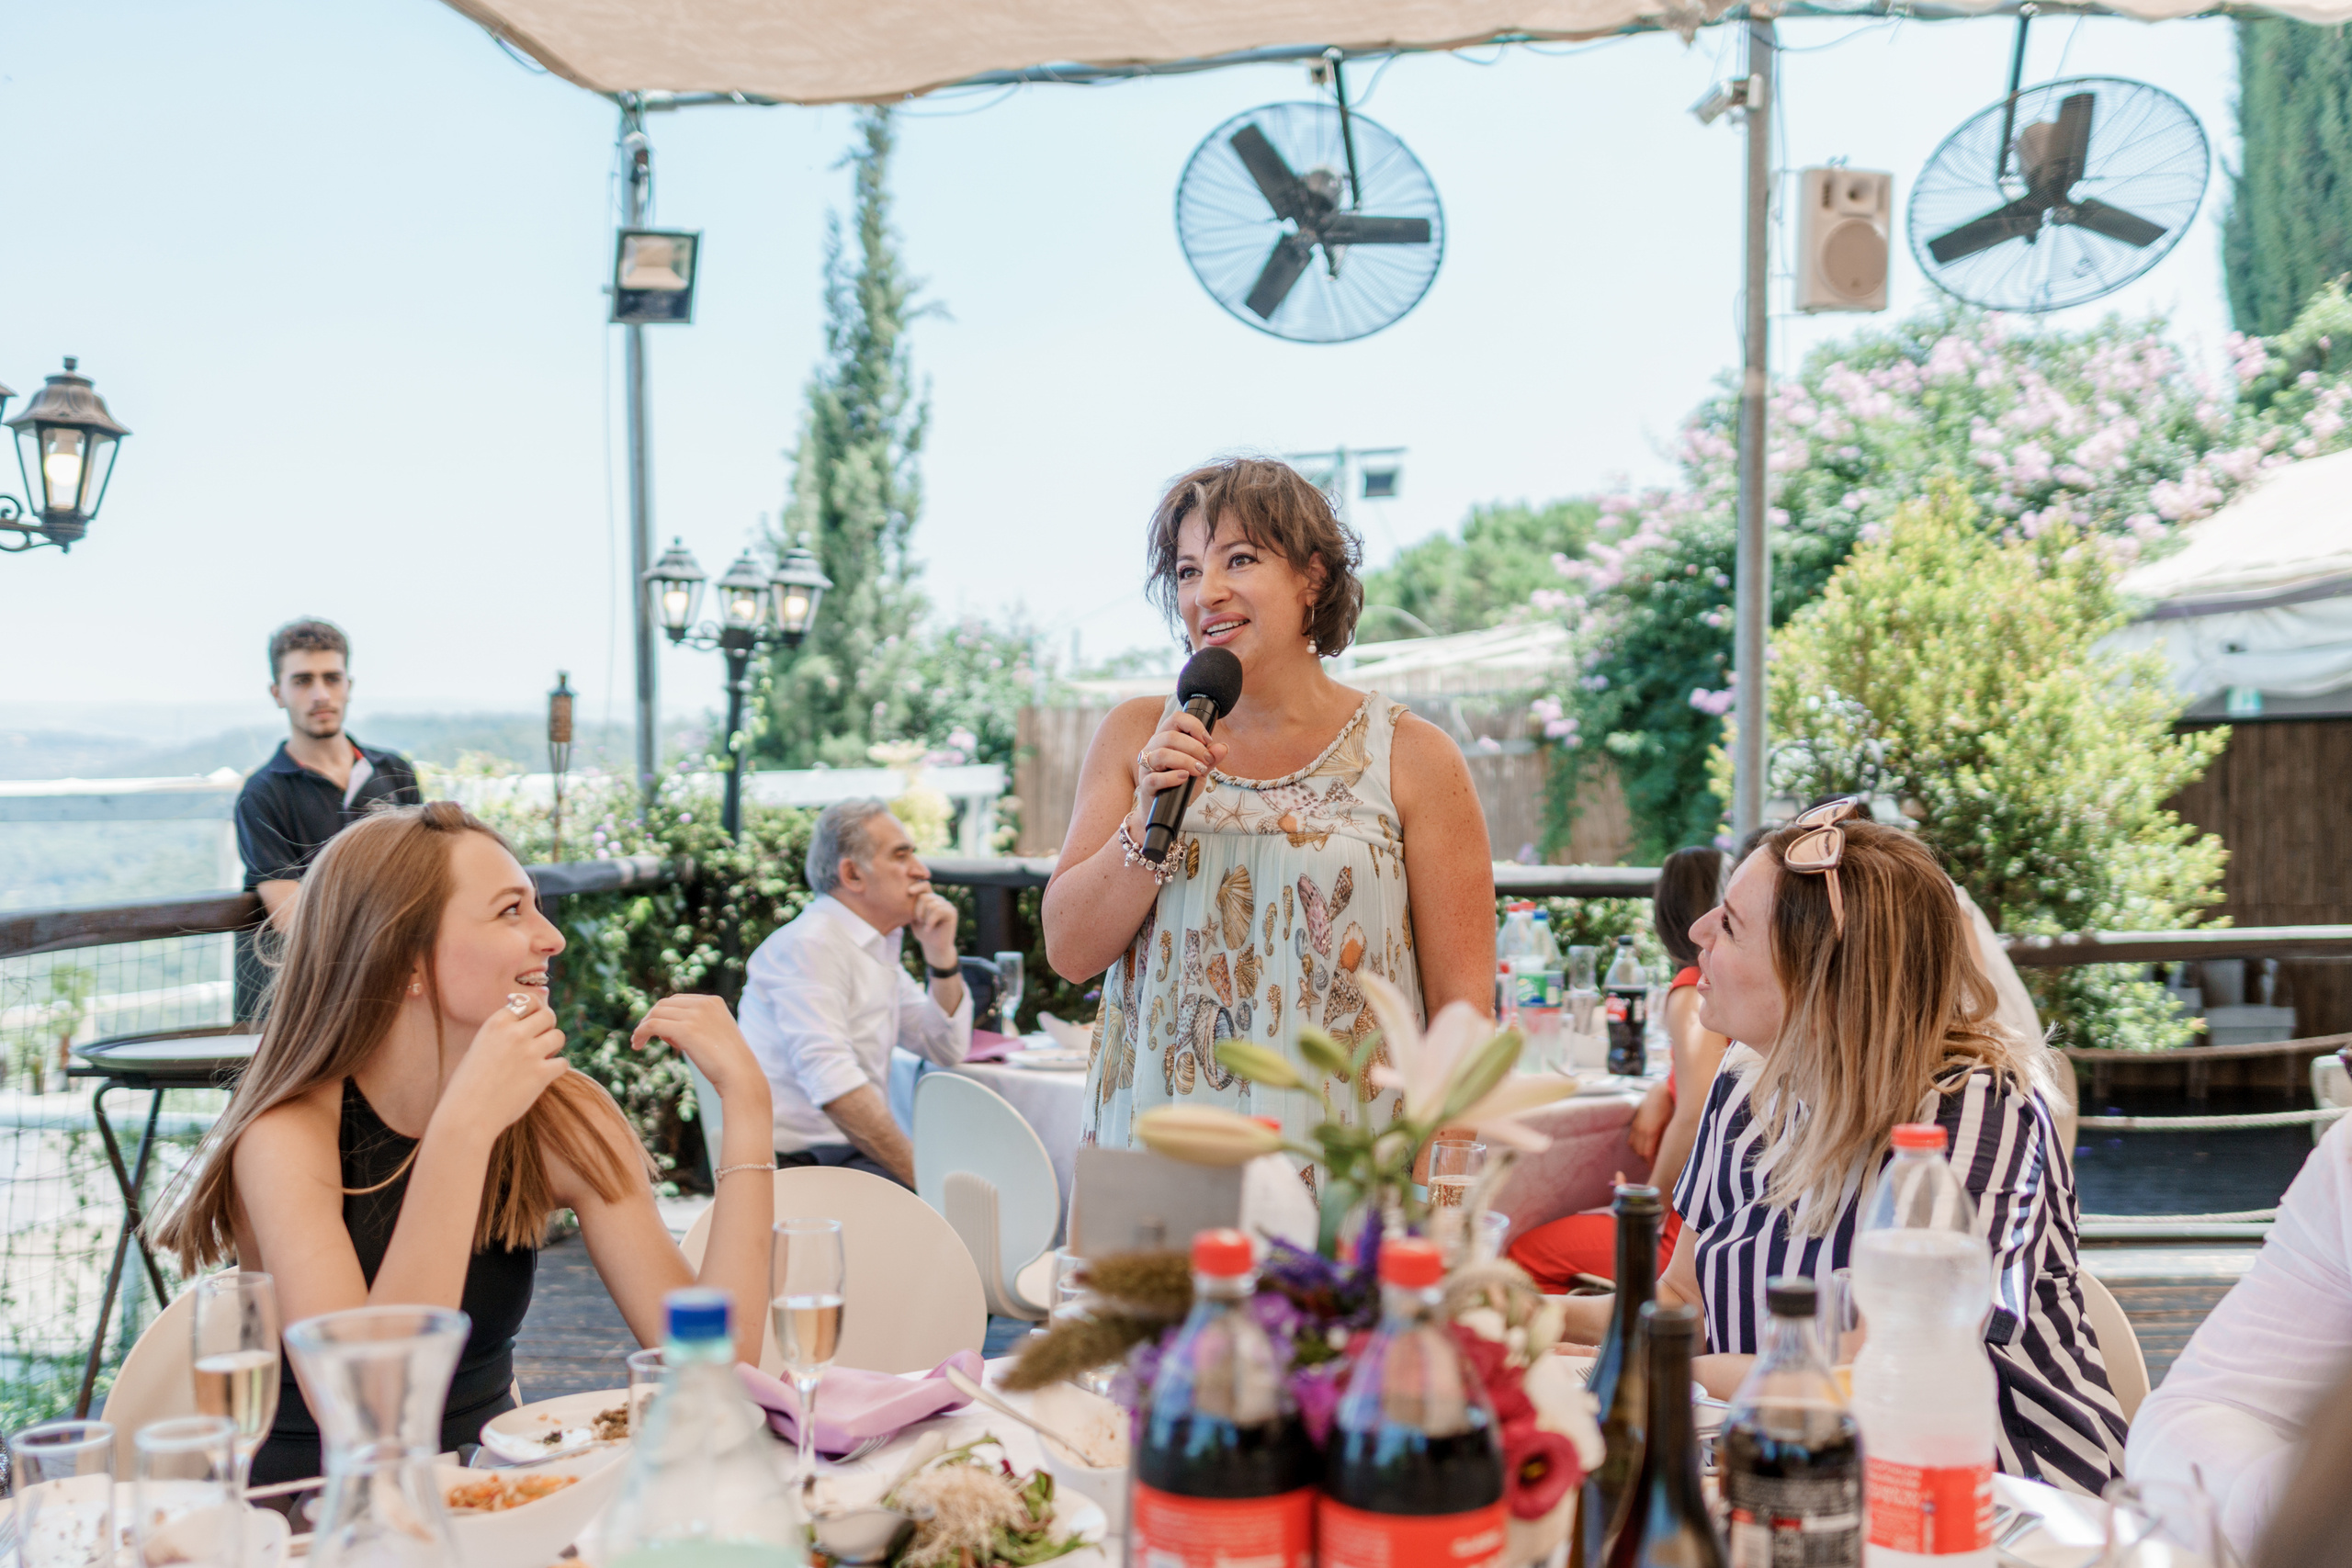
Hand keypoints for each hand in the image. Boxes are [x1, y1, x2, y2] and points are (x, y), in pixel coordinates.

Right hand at [439, 995, 568, 1142]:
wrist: (467, 1115)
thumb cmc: (469, 1084)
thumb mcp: (480, 1047)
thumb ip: (505, 1031)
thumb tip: (539, 1004)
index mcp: (495, 1023)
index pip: (528, 1001)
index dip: (535, 1011)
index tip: (533, 1021)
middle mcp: (514, 1033)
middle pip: (548, 1015)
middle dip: (547, 1027)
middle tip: (539, 1041)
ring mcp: (529, 1052)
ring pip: (558, 1036)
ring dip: (553, 1047)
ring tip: (540, 1060)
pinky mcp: (541, 1073)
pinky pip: (563, 1063)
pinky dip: (556, 1069)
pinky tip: (543, 1077)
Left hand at [632, 994, 769, 1105]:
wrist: (740, 1075)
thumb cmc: (729, 1063)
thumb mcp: (715, 1036)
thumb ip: (698, 1027)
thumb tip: (668, 1032)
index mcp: (714, 1002)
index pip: (678, 1000)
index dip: (665, 1014)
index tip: (659, 1031)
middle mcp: (704, 1004)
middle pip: (665, 1003)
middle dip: (651, 1018)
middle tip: (643, 1036)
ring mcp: (695, 1015)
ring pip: (656, 1013)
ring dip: (643, 1026)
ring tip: (638, 1042)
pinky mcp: (685, 1030)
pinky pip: (653, 1025)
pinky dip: (640, 1032)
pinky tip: (637, 1044)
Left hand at [910, 891, 959, 967]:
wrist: (934, 947)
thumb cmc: (923, 933)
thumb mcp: (914, 918)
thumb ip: (912, 906)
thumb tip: (905, 894)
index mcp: (931, 899)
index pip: (924, 885)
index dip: (917, 885)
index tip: (909, 892)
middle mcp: (940, 900)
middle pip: (925, 896)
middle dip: (918, 910)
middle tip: (919, 922)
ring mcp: (947, 905)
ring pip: (931, 904)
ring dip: (924, 917)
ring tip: (925, 926)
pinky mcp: (952, 912)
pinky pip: (938, 911)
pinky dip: (930, 921)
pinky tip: (928, 929)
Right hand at [1134, 710, 1227, 801]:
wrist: (1166, 808)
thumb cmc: (1181, 784)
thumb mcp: (1200, 769)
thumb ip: (1211, 758)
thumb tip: (1223, 748)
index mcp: (1165, 738)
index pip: (1176, 719)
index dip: (1194, 725)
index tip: (1207, 740)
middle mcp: (1153, 748)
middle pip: (1170, 736)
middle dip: (1194, 747)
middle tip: (1207, 760)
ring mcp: (1146, 767)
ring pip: (1161, 754)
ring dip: (1185, 761)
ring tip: (1199, 770)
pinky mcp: (1146, 785)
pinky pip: (1155, 778)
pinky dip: (1172, 777)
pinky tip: (1184, 778)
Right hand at [1628, 1081, 1672, 1161]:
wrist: (1659, 1092)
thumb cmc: (1669, 1108)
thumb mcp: (1670, 1125)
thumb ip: (1664, 1140)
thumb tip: (1663, 1153)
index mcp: (1650, 1131)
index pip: (1647, 1154)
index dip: (1651, 1163)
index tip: (1656, 1168)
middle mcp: (1640, 1130)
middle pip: (1639, 1152)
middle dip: (1646, 1159)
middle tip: (1655, 1163)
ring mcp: (1635, 1126)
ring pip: (1633, 1146)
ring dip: (1640, 1152)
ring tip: (1650, 1154)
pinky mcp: (1634, 1122)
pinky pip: (1631, 1139)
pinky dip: (1636, 1145)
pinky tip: (1644, 1144)